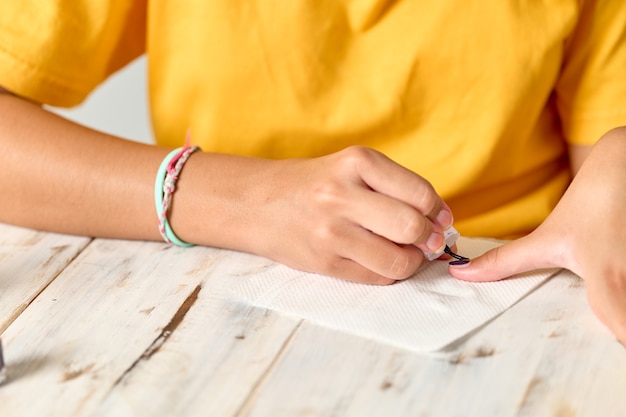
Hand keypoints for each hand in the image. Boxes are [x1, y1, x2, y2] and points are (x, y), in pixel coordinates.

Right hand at [215, 146, 452, 284]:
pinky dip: (389, 273)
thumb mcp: (352, 167)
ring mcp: (330, 232)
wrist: (258, 203)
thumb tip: (442, 222)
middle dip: (429, 239)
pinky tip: (380, 261)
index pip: (421, 194)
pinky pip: (376, 277)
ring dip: (411, 261)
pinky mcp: (322, 262)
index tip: (438, 218)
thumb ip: (395, 187)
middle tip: (426, 240)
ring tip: (404, 253)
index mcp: (356, 162)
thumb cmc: (315, 184)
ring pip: (398, 260)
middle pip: (412, 227)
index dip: (438, 212)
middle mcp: (341, 195)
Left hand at [449, 127, 625, 344]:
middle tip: (608, 345)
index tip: (610, 352)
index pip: (622, 327)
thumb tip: (461, 275)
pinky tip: (619, 290)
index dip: (620, 340)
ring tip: (618, 331)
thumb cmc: (588, 206)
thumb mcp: (547, 239)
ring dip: (623, 317)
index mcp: (606, 278)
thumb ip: (505, 262)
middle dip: (620, 332)